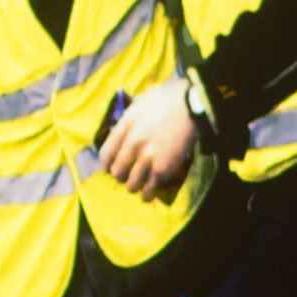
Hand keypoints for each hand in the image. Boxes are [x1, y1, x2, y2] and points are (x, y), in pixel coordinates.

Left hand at [97, 78, 197, 201]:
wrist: (191, 106)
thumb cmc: (166, 100)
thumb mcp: (139, 104)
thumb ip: (128, 119)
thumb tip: (120, 130)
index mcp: (124, 128)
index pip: (105, 155)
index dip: (106, 165)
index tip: (110, 167)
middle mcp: (132, 144)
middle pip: (117, 172)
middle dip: (121, 176)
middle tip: (126, 176)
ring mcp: (147, 158)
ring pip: (131, 184)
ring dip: (133, 186)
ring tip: (137, 186)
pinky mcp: (162, 169)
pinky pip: (150, 188)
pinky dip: (147, 194)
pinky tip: (148, 196)